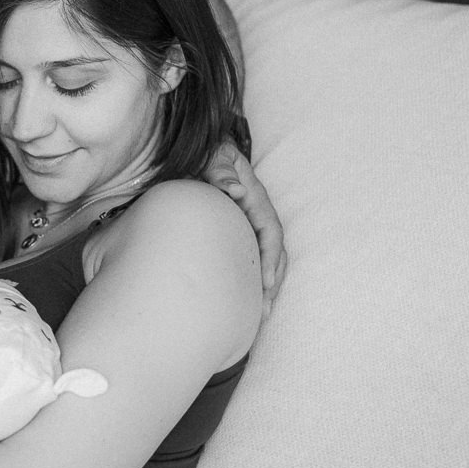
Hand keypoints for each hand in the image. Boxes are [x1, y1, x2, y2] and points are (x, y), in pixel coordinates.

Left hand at [204, 141, 286, 310]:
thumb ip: (219, 170)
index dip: (270, 257)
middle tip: (263, 312)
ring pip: (266, 258)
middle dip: (272, 282)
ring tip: (259, 317)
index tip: (265, 283)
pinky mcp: (238, 233)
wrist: (194, 150)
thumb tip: (235, 191)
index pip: (269, 229)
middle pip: (274, 251)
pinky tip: (245, 303)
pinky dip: (251, 282)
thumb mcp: (211, 155)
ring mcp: (248, 223)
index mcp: (253, 195)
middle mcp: (256, 212)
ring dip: (266, 287)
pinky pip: (249, 259)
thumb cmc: (202, 153)